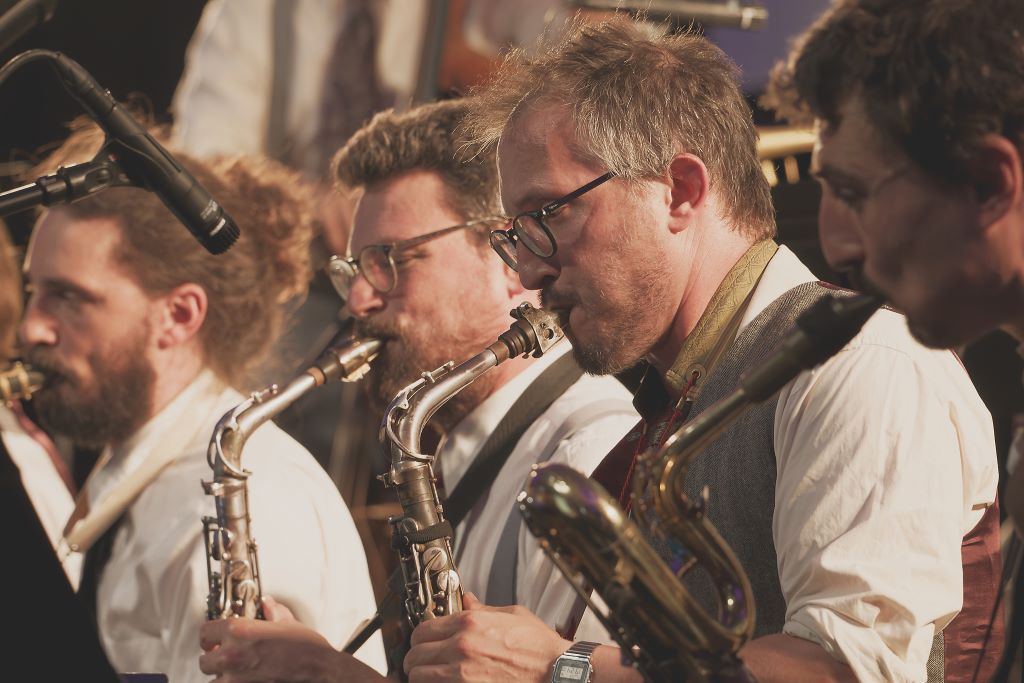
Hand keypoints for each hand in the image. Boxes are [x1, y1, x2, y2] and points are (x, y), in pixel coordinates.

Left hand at [199, 597, 384, 682]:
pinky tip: (244, 679)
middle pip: (205, 660)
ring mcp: (235, 679)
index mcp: (239, 631)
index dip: (211, 635)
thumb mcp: (288, 624)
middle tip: (224, 654)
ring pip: (213, 680)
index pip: (206, 632)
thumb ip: (273, 613)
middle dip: (214, 658)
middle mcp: (232, 655)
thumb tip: (269, 604)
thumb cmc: (306, 650)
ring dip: (221, 675)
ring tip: (235, 671)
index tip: (214, 637)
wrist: (319, 672)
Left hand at [404, 593, 570, 681]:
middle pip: (414, 654)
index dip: (420, 636)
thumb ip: (483, 609)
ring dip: (421, 675)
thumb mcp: (512, 615)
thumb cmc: (538, 647)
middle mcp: (462, 647)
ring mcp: (462, 674)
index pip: (422, 628)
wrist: (556, 672)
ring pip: (418, 676)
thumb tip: (467, 600)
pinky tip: (442, 682)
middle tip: (423, 660)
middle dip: (416, 657)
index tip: (424, 640)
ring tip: (430, 674)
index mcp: (470, 623)